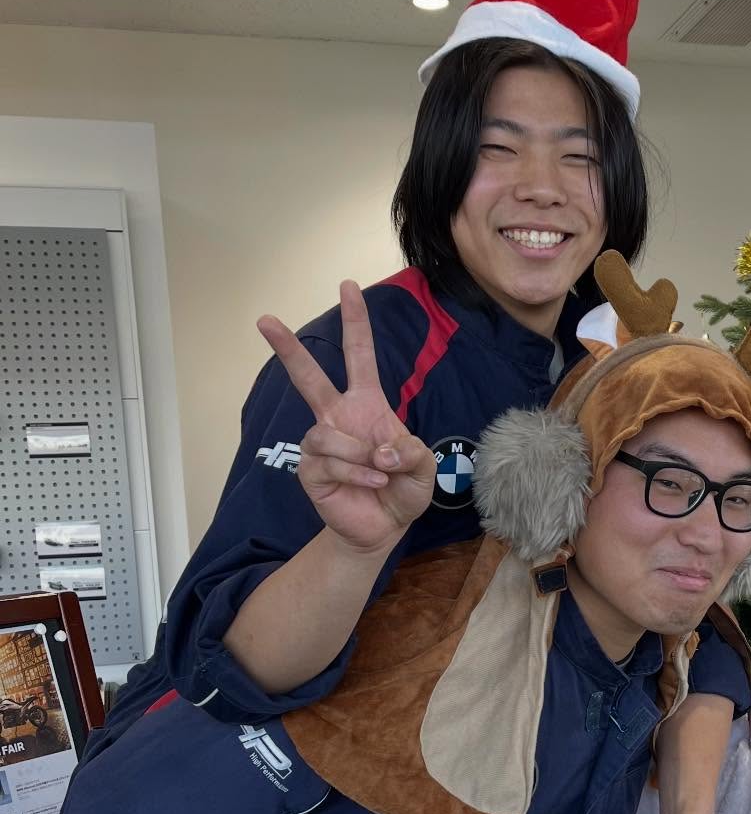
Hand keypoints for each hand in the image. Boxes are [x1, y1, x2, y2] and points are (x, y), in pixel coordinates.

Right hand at [257, 280, 436, 556]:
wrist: (384, 526)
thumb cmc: (402, 489)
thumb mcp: (423, 468)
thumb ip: (413, 452)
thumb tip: (380, 450)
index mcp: (366, 404)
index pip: (359, 356)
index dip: (356, 322)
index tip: (349, 286)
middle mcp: (338, 417)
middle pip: (309, 378)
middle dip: (286, 348)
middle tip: (264, 319)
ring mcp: (321, 443)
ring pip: (328, 435)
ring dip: (361, 457)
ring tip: (380, 474)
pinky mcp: (311, 470)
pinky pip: (330, 463)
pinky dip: (357, 475)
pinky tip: (372, 484)